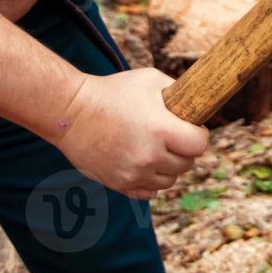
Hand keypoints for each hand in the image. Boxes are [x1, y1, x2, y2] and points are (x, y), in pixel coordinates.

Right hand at [52, 68, 208, 199]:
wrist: (72, 112)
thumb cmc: (113, 91)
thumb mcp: (150, 80)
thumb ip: (177, 92)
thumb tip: (196, 102)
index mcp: (160, 129)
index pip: (199, 145)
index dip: (199, 135)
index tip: (193, 129)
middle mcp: (149, 156)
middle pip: (186, 164)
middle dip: (184, 150)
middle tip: (174, 138)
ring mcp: (133, 173)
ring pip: (170, 181)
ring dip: (169, 167)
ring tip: (158, 149)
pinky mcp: (119, 184)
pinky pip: (149, 193)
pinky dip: (151, 181)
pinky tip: (146, 164)